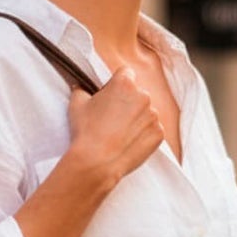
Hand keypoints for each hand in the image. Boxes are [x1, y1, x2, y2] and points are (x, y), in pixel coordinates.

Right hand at [66, 67, 164, 186]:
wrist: (96, 162)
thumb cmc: (86, 131)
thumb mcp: (77, 104)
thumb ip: (82, 89)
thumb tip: (81, 87)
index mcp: (125, 82)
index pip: (126, 74)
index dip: (117, 85)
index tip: (111, 97)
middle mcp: (143, 95)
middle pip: (138, 94)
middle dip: (128, 103)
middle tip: (113, 119)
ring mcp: (153, 115)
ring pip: (146, 112)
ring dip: (137, 119)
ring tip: (120, 134)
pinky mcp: (159, 133)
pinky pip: (153, 130)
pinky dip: (144, 135)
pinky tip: (129, 142)